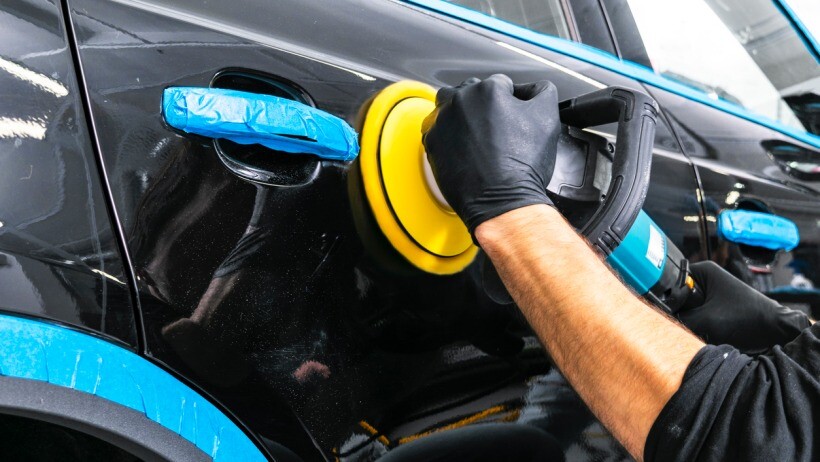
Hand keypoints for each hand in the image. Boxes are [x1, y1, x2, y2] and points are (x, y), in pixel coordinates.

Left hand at [422, 74, 560, 234]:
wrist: (501, 202)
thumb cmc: (522, 165)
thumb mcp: (547, 118)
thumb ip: (541, 92)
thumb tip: (533, 88)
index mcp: (488, 90)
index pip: (501, 84)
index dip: (511, 100)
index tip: (514, 117)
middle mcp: (460, 101)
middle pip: (472, 92)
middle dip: (484, 105)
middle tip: (497, 128)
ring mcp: (442, 121)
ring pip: (450, 105)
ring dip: (461, 113)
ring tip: (476, 133)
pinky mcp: (431, 142)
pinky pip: (436, 129)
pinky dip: (447, 133)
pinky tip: (462, 146)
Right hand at [677, 261, 809, 353]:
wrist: (774, 330)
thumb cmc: (747, 318)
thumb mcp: (707, 320)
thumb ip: (680, 321)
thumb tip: (661, 326)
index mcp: (702, 271)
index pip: (670, 279)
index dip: (665, 296)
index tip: (664, 310)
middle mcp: (704, 279)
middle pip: (676, 295)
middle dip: (677, 311)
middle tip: (682, 322)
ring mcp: (708, 294)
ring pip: (684, 308)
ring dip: (686, 320)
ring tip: (695, 328)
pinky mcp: (712, 308)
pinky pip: (694, 315)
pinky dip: (694, 325)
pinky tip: (700, 331)